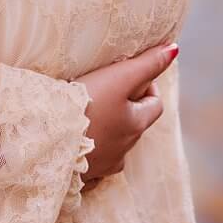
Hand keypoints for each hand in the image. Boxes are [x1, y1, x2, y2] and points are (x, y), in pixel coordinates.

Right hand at [75, 40, 177, 185]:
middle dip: (125, 107)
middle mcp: (125, 149)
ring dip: (108, 127)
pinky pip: (93, 160)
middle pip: (134, 123)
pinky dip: (90, 147)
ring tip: (86, 110)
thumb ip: (146, 65)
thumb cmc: (86, 105)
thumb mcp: (118, 79)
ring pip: (114, 142)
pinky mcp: (83, 173)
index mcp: (136, 126)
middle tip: (105, 88)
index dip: (147, 87)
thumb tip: (174, 49)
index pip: (156, 104)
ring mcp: (104, 164)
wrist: (49, 140)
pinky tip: (75, 138)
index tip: (130, 75)